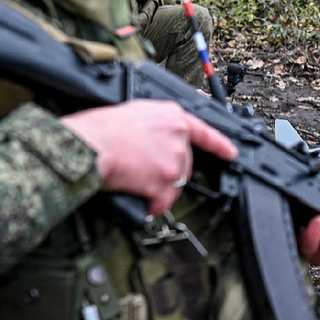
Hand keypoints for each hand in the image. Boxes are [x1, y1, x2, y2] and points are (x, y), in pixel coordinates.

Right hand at [62, 99, 236, 215]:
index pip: (205, 132)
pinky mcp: (165, 180)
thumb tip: (158, 139)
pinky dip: (150, 206)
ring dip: (157, 190)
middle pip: (185, 165)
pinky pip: (162, 202)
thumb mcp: (135, 113)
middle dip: (167, 174)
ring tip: (134, 181)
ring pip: (174, 185)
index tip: (231, 153)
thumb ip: (156, 124)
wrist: (88, 144)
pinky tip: (137, 198)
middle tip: (141, 171)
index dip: (220, 145)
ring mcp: (175, 158)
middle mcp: (179, 135)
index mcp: (172, 116)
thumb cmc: (100, 130)